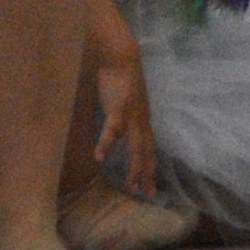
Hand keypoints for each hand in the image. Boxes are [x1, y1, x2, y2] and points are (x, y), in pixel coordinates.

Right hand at [90, 41, 161, 200]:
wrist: (120, 56)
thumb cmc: (119, 78)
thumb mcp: (123, 103)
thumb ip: (122, 117)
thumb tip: (117, 129)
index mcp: (142, 120)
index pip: (148, 148)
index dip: (149, 166)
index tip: (149, 185)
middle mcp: (141, 121)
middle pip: (146, 152)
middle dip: (146, 173)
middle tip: (148, 193)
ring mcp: (132, 116)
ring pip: (136, 147)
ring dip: (134, 166)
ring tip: (132, 185)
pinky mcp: (119, 108)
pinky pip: (112, 130)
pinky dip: (107, 144)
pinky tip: (100, 158)